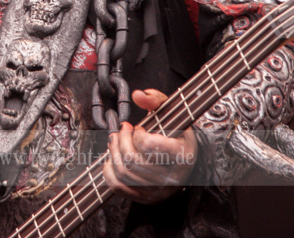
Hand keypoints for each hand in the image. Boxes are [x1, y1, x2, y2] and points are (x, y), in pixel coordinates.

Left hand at [101, 89, 196, 203]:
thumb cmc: (177, 133)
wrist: (185, 157)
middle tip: (121, 129)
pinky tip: (112, 158)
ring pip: (124, 173)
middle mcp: (172, 178)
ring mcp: (158, 191)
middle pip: (133, 160)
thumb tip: (138, 95)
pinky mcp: (145, 198)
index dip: (138, 134)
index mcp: (182, 155)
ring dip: (112, 152)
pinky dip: (109, 171)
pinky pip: (118, 187)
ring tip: (115, 140)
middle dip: (120, 140)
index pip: (149, 146)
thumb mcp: (172, 113)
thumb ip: (155, 100)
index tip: (139, 128)